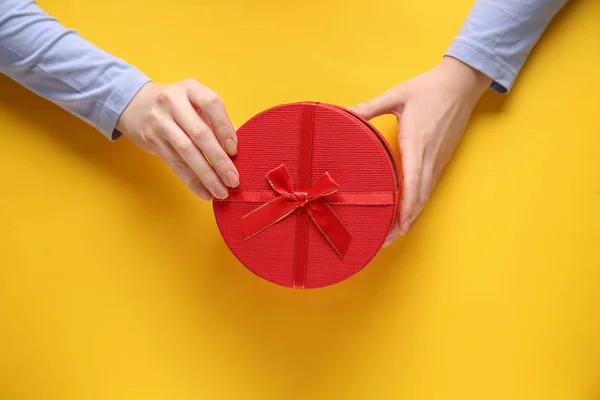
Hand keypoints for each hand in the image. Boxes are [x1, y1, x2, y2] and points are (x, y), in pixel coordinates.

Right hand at [116, 79, 238, 200]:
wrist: (134, 104)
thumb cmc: (178, 106)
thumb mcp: (196, 103)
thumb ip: (216, 121)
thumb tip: (240, 148)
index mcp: (190, 88)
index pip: (211, 104)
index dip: (225, 128)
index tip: (235, 150)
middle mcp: (173, 102)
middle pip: (199, 133)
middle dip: (219, 160)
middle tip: (233, 179)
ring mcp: (160, 121)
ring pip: (186, 152)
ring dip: (206, 176)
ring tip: (221, 192)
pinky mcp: (151, 140)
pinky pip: (175, 164)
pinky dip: (192, 181)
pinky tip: (204, 192)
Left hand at [351, 57, 491, 245]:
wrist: (461, 83)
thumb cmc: (428, 88)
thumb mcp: (396, 95)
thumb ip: (369, 107)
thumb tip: (343, 112)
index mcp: (416, 142)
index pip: (412, 181)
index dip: (406, 206)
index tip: (398, 226)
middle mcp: (429, 156)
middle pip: (419, 197)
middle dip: (404, 221)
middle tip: (386, 241)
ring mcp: (438, 159)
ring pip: (425, 195)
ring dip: (411, 216)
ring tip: (394, 234)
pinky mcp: (441, 159)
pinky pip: (429, 186)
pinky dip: (418, 203)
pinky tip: (408, 213)